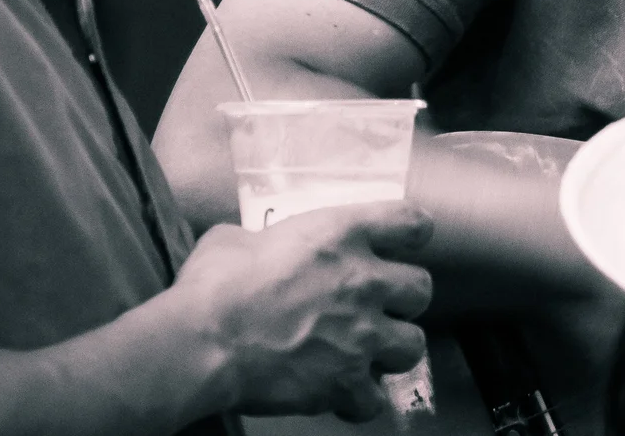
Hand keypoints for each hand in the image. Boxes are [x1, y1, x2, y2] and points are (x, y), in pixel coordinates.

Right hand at [170, 200, 436, 420]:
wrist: (203, 341)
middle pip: (421, 289)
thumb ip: (257, 240)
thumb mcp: (235, 239)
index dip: (412, 234)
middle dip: (403, 300)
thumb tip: (248, 249)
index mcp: (342, 234)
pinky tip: (339, 394)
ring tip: (366, 354)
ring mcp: (361, 335)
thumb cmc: (213, 285)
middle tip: (376, 307)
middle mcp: (363, 281)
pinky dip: (359, 400)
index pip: (412, 223)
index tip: (402, 244)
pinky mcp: (345, 382)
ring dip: (392, 351)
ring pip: (413, 346)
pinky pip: (375, 400)